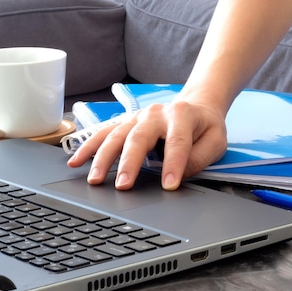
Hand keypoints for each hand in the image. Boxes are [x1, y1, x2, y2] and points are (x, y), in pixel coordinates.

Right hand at [67, 99, 226, 190]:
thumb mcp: (216, 141)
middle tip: (123, 185)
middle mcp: (156, 113)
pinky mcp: (125, 122)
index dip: (173, 165)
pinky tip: (75, 161)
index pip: (177, 142)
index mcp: (182, 115)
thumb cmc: (205, 126)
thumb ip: (199, 158)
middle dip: (130, 163)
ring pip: (116, 135)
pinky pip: (104, 133)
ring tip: (95, 179)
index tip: (169, 186)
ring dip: (103, 158)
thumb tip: (177, 176)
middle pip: (139, 138)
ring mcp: (137, 117)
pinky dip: (88, 147)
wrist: (196, 104)